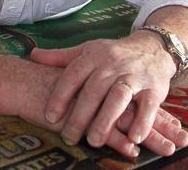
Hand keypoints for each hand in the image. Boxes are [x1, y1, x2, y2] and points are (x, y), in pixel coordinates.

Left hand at [29, 32, 177, 152]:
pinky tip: (133, 138)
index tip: (50, 116)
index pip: (73, 75)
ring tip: (94, 141)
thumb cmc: (113, 54)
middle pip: (94, 90)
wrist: (153, 47)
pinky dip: (142, 122)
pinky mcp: (154, 88)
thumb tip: (33, 55)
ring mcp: (134, 76)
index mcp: (94, 56)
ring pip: (118, 97)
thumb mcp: (87, 50)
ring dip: (106, 120)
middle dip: (80, 116)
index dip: (60, 96)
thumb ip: (60, 57)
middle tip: (69, 137)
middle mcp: (113, 64)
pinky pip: (148, 106)